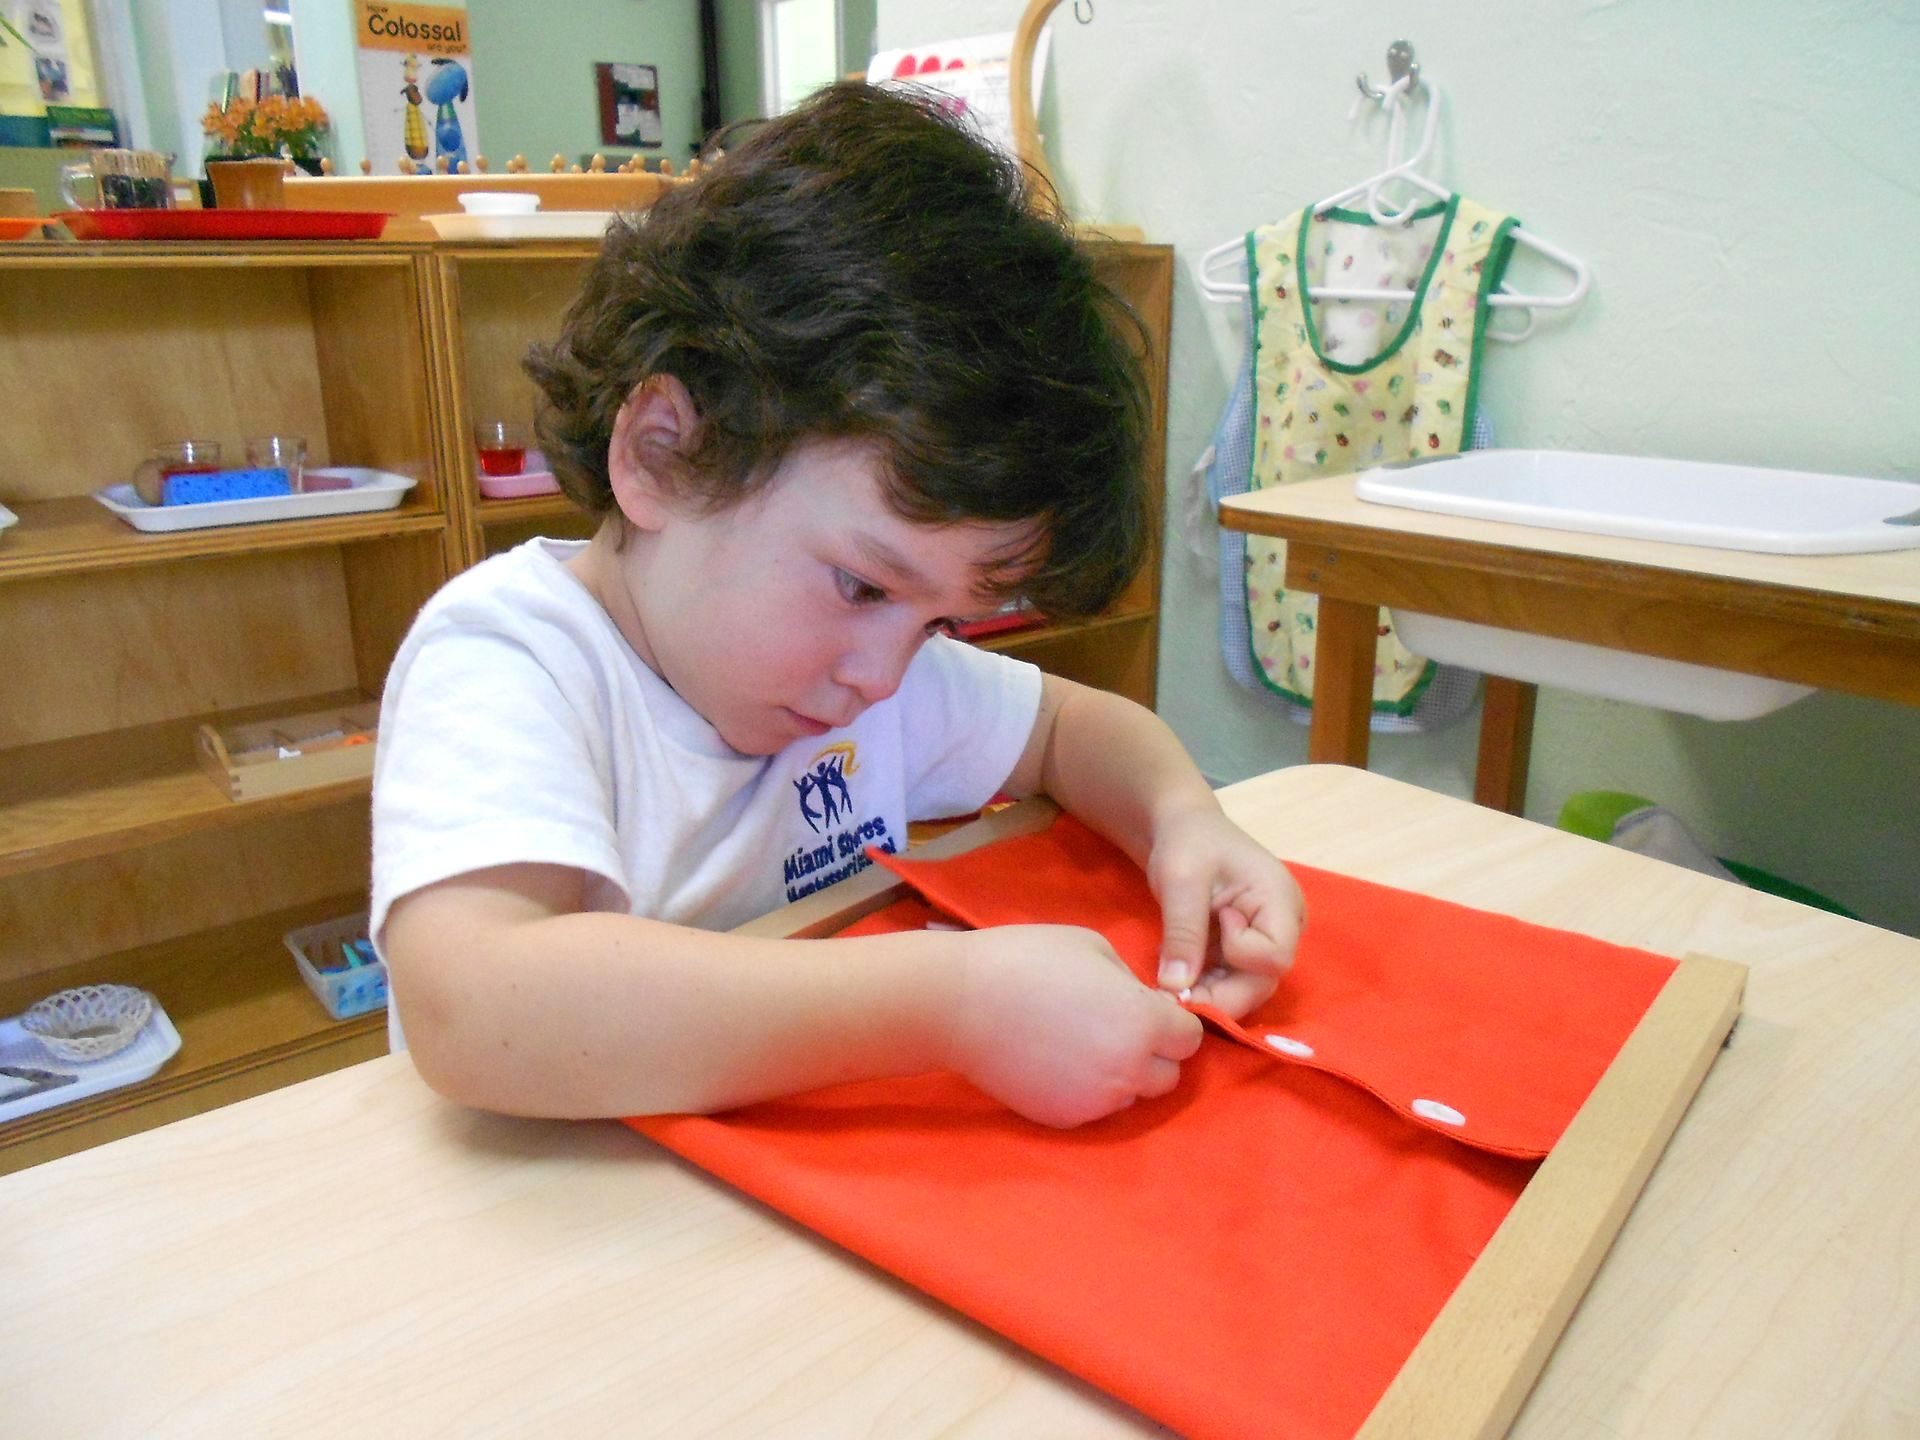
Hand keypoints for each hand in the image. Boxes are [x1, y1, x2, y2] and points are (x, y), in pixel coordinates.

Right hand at [946, 925, 1202, 1127]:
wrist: (960, 1003)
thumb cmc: (1028, 959)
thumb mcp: (1094, 947)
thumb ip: (1131, 982)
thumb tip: (1141, 1003)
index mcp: (1144, 1024)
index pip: (1191, 1038)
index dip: (1173, 1021)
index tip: (1148, 1009)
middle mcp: (1129, 1071)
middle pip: (1169, 1075)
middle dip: (1153, 1053)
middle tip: (1117, 1028)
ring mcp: (1096, 1101)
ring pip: (1133, 1096)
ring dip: (1123, 1075)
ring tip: (1083, 1045)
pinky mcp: (1064, 1118)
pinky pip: (1095, 1108)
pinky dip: (1088, 1089)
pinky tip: (1058, 1061)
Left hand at [1145, 807, 1305, 1020]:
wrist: (1182, 829)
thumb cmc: (1187, 841)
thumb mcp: (1180, 878)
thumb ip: (1182, 932)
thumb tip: (1176, 988)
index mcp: (1281, 900)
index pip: (1276, 955)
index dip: (1241, 954)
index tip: (1216, 920)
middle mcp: (1283, 928)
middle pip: (1263, 982)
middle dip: (1219, 994)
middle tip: (1170, 992)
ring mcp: (1265, 942)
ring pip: (1246, 989)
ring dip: (1208, 995)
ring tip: (1169, 987)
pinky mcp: (1244, 953)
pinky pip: (1231, 983)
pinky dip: (1204, 988)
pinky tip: (1176, 981)